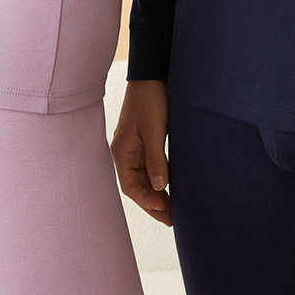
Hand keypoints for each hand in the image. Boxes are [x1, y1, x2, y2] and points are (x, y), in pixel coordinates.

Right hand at [110, 80, 171, 225]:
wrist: (152, 75)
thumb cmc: (150, 99)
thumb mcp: (154, 130)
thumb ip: (156, 159)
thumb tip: (159, 187)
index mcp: (121, 150)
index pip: (131, 186)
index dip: (147, 201)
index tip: (165, 211)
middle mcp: (125, 151)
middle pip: (137, 185)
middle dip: (153, 203)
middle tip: (171, 219)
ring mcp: (134, 147)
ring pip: (143, 178)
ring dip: (156, 194)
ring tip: (173, 210)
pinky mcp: (145, 141)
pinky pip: (149, 167)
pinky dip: (159, 179)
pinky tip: (170, 187)